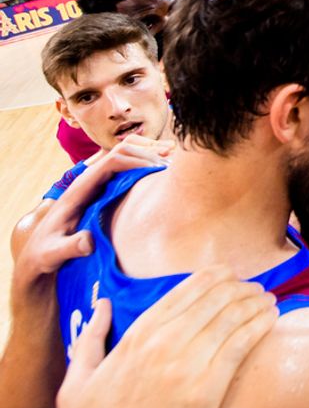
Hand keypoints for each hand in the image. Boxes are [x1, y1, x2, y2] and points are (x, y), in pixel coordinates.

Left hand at [13, 136, 172, 308]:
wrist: (38, 255)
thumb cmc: (45, 254)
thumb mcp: (53, 254)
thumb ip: (69, 247)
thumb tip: (89, 241)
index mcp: (78, 190)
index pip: (110, 162)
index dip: (136, 162)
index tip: (157, 171)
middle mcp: (88, 182)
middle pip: (121, 152)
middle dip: (147, 154)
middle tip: (171, 167)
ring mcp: (96, 185)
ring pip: (125, 157)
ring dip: (148, 157)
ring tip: (170, 167)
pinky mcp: (103, 192)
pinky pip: (126, 171)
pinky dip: (145, 167)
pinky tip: (160, 177)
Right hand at [57, 267, 276, 407]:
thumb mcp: (78, 381)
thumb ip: (91, 338)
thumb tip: (104, 306)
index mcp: (137, 335)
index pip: (187, 289)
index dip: (215, 275)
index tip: (229, 273)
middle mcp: (165, 342)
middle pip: (215, 298)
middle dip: (240, 287)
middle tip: (254, 287)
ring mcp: (188, 365)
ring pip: (232, 316)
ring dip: (255, 301)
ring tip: (267, 299)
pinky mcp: (208, 389)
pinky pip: (242, 345)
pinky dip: (260, 324)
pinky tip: (271, 317)